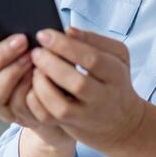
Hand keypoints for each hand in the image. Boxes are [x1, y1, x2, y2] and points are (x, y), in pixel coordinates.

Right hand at [0, 17, 73, 152]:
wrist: (62, 100)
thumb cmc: (43, 67)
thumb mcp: (31, 50)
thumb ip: (22, 40)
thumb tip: (23, 20)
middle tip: (21, 40)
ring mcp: (2, 105)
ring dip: (12, 73)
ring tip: (32, 58)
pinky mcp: (18, 118)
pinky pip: (17, 106)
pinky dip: (27, 90)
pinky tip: (39, 76)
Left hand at [27, 26, 147, 153]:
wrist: (122, 122)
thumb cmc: (115, 81)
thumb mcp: (117, 56)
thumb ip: (94, 40)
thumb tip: (68, 31)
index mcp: (115, 74)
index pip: (92, 59)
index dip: (65, 45)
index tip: (43, 34)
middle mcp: (103, 97)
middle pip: (77, 83)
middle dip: (51, 64)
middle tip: (35, 52)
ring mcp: (86, 115)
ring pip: (61, 106)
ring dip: (42, 85)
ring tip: (34, 69)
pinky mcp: (71, 126)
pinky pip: (49, 118)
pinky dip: (36, 101)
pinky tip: (33, 86)